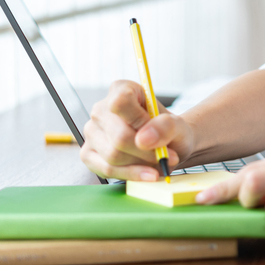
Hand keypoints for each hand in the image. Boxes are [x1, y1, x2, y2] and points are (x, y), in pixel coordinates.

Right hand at [80, 80, 195, 180]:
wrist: (166, 144)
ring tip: (160, 162)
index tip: (156, 133)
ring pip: (113, 155)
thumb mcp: (177, 125)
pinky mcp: (88, 154)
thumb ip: (166, 126)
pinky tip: (148, 174)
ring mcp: (91, 132)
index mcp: (121, 90)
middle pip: (119, 136)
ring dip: (141, 164)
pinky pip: (107, 170)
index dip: (139, 121)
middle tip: (168, 156)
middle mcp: (100, 110)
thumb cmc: (168, 130)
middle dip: (147, 152)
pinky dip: (131, 175)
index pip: (120, 103)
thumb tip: (144, 139)